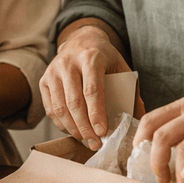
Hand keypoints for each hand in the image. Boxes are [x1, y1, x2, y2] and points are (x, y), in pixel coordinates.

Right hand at [39, 22, 140, 151]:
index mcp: (91, 58)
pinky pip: (50, 108)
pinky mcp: (44, 80)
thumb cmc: (103, 57)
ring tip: (85, 140)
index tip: (102, 132)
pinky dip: (61, 123)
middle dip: (85, 127)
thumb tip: (139, 116)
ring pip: (59, 107)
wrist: (80, 39)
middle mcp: (68, 63)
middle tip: (94, 143)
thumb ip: (131, 90)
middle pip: (74, 102)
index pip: (92, 90)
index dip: (96, 113)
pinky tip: (72, 130)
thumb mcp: (121, 66)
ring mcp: (53, 71)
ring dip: (72, 128)